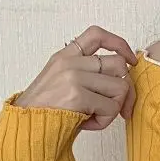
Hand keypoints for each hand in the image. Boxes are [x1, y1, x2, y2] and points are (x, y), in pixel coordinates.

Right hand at [13, 25, 138, 131]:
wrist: (27, 125)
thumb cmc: (48, 109)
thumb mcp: (63, 81)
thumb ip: (88, 73)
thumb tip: (123, 79)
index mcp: (66, 55)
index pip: (97, 35)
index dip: (119, 44)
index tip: (131, 60)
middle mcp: (70, 61)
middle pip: (119, 66)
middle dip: (126, 90)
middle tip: (120, 108)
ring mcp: (74, 76)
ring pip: (120, 88)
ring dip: (113, 108)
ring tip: (95, 116)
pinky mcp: (77, 94)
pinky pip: (110, 108)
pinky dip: (104, 121)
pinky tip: (88, 123)